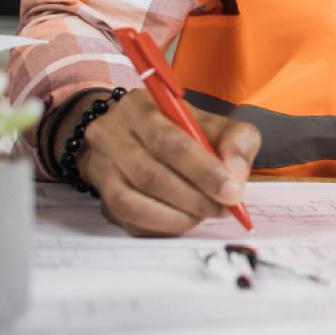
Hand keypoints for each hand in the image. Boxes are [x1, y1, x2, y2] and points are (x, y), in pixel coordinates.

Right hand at [56, 89, 260, 236]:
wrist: (134, 135)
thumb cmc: (180, 129)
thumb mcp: (213, 123)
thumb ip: (235, 140)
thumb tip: (235, 175)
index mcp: (139, 107)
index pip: (168, 140)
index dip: (202, 170)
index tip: (231, 192)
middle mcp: (111, 134)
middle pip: (150, 175)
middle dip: (194, 198)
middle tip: (222, 208)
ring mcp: (100, 167)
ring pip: (133, 203)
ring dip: (177, 217)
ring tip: (203, 214)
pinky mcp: (101, 197)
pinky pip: (129, 222)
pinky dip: (161, 227)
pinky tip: (182, 220)